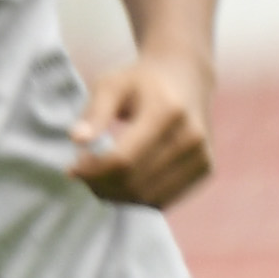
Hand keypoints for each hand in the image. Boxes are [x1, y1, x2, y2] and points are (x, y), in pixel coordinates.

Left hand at [71, 54, 214, 208]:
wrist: (186, 77)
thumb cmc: (142, 81)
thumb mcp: (112, 85)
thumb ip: (94, 112)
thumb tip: (77, 140)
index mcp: (167, 111)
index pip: (124, 159)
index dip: (93, 170)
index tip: (73, 167)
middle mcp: (190, 137)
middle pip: (135, 182)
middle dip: (101, 185)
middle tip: (83, 175)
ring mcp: (202, 156)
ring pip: (148, 197)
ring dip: (117, 195)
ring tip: (99, 179)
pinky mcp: (206, 170)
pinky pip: (163, 199)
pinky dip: (137, 198)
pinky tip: (121, 183)